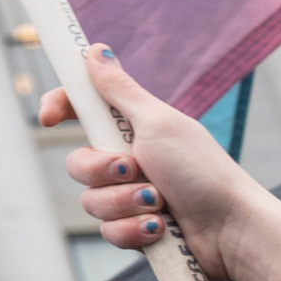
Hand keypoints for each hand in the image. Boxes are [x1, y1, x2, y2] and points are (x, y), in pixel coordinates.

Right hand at [43, 43, 280, 280]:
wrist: (232, 230)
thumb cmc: (203, 171)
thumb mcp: (157, 123)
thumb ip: (119, 90)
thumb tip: (95, 49)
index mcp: (131, 129)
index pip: (81, 110)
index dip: (59, 108)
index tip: (48, 118)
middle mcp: (128, 161)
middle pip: (77, 162)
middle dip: (102, 170)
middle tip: (135, 169)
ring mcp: (130, 197)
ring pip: (91, 201)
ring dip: (124, 202)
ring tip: (159, 203)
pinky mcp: (135, 230)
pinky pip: (108, 231)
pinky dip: (132, 229)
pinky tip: (159, 230)